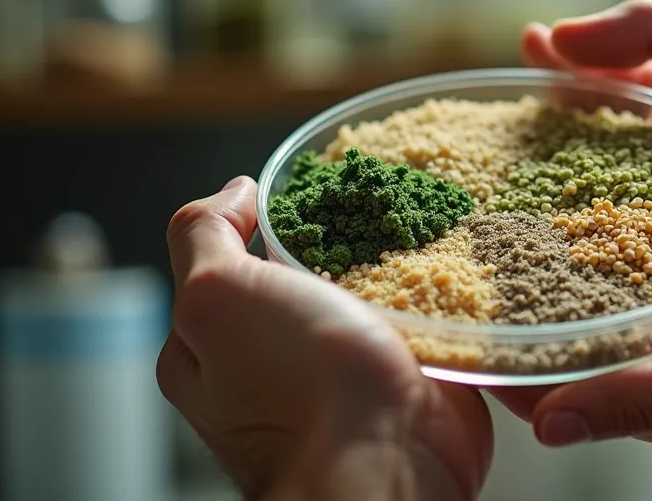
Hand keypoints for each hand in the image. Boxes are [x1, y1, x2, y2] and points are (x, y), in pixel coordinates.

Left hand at [158, 177, 492, 500]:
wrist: (388, 460)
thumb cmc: (295, 389)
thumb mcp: (214, 295)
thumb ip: (203, 234)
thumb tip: (234, 192)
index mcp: (211, 346)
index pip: (226, 258)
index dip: (260, 217)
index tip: (302, 190)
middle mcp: (275, 362)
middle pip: (304, 269)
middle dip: (337, 236)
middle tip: (367, 204)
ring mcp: (344, 370)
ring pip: (370, 289)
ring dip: (394, 259)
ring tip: (416, 226)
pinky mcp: (407, 375)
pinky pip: (423, 317)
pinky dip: (437, 292)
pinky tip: (449, 266)